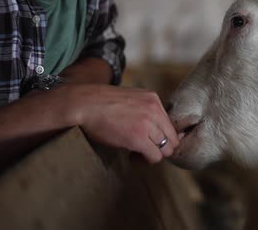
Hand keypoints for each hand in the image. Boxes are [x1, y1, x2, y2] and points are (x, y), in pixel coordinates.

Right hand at [52, 83, 178, 162]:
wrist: (84, 103)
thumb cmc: (102, 103)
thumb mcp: (131, 98)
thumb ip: (145, 109)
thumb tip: (153, 128)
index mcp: (154, 99)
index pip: (170, 124)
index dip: (163, 136)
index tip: (151, 141)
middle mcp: (155, 110)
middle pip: (173, 138)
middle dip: (161, 147)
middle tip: (146, 150)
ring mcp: (148, 124)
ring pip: (166, 149)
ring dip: (153, 154)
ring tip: (138, 153)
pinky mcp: (138, 138)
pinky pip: (154, 156)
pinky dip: (146, 160)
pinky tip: (132, 156)